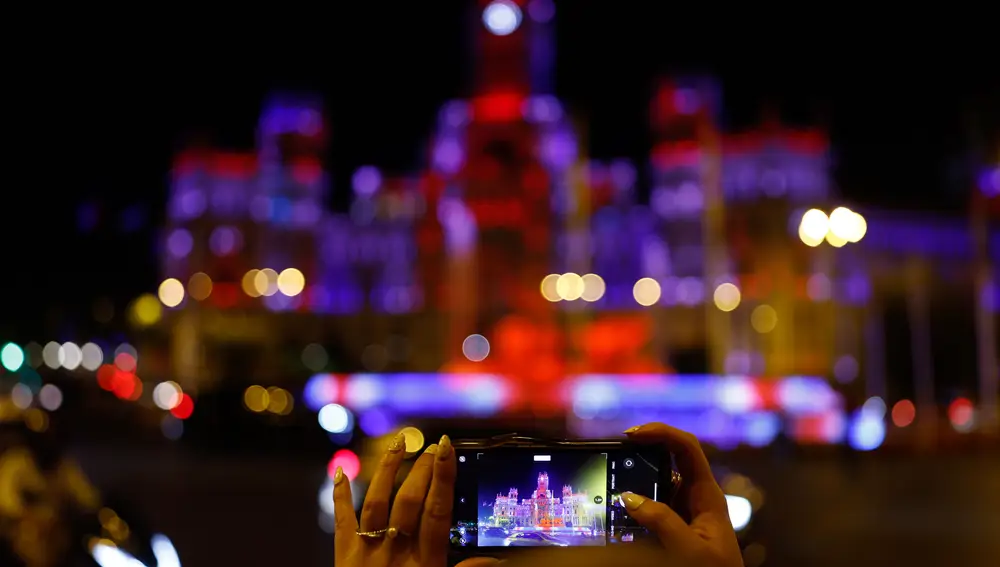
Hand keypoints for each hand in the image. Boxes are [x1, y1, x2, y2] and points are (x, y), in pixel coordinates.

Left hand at [335, 432, 476, 566]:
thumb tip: (495, 560)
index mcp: (424, 562)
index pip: (436, 511)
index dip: (442, 477)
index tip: (447, 449)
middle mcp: (395, 551)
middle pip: (409, 500)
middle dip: (421, 468)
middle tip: (432, 445)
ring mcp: (367, 551)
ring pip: (376, 501)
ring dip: (388, 469)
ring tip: (399, 443)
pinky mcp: (344, 556)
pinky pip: (341, 520)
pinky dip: (339, 495)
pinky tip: (339, 472)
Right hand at [617, 422, 742, 566]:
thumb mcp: (690, 550)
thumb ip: (661, 522)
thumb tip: (629, 498)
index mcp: (707, 494)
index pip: (687, 447)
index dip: (662, 432)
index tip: (633, 434)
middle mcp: (696, 496)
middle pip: (670, 457)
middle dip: (644, 450)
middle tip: (616, 451)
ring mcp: (685, 509)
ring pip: (658, 481)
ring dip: (637, 477)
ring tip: (614, 476)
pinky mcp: (674, 525)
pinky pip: (652, 504)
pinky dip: (636, 501)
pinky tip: (619, 507)